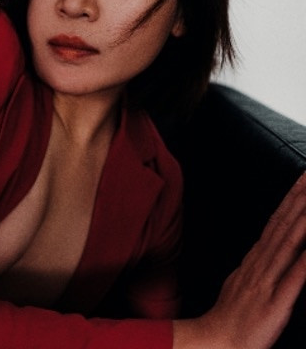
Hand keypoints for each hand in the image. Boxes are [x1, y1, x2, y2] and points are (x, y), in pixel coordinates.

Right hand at [199, 171, 305, 348]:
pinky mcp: (276, 302)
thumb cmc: (233, 314)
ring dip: (302, 218)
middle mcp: (261, 263)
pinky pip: (295, 276)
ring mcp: (267, 280)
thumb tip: (270, 247)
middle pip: (282, 225)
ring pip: (288, 243)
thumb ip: (259, 263)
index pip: (276, 222)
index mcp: (256, 259)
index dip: (290, 200)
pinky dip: (305, 257)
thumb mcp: (243, 281)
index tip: (301, 181)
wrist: (217, 340)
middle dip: (298, 198)